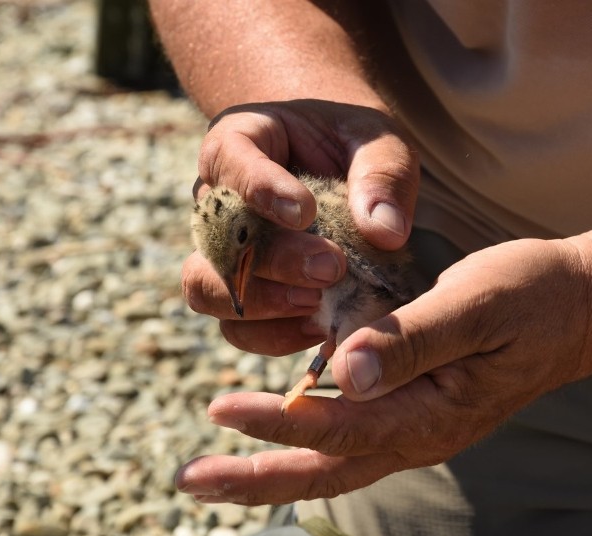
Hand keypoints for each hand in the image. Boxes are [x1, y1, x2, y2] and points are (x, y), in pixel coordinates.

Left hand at [176, 231, 591, 504]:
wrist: (583, 303)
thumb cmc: (532, 294)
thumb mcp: (474, 304)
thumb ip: (410, 341)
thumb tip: (341, 376)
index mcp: (434, 413)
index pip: (339, 429)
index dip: (278, 423)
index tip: (220, 409)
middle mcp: (423, 433)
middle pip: (329, 469)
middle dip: (258, 478)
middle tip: (191, 480)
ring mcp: (424, 424)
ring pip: (339, 459)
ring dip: (277, 466)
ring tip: (218, 470)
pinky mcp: (422, 405)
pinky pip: (358, 436)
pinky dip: (311, 439)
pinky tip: (283, 425)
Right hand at [183, 100, 418, 354]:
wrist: (343, 167)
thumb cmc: (356, 145)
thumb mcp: (379, 142)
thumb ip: (383, 176)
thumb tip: (386, 232)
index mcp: (241, 141)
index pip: (230, 160)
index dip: (260, 189)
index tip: (305, 212)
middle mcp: (217, 199)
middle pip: (216, 235)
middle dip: (274, 259)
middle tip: (331, 268)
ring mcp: (219, 252)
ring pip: (205, 288)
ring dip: (261, 305)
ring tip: (319, 306)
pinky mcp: (240, 295)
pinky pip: (235, 328)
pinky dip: (273, 337)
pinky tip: (319, 327)